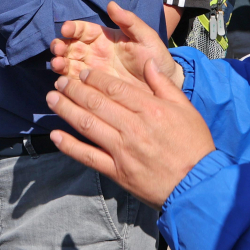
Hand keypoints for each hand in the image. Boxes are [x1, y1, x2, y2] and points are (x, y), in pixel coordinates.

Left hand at [46, 61, 215, 208]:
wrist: (198, 186)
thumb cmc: (194, 146)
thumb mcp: (186, 109)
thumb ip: (164, 84)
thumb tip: (147, 62)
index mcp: (150, 110)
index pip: (114, 88)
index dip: (94, 78)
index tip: (83, 72)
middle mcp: (133, 127)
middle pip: (96, 103)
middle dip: (74, 89)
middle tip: (60, 81)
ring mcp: (122, 151)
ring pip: (88, 125)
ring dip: (66, 110)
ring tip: (52, 99)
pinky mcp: (117, 171)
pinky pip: (88, 156)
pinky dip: (69, 146)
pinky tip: (55, 135)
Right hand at [50, 2, 182, 91]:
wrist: (163, 85)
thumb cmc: (155, 58)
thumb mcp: (146, 37)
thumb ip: (129, 21)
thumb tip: (111, 4)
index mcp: (103, 38)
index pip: (83, 30)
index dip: (72, 28)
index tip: (66, 30)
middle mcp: (93, 53)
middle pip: (70, 46)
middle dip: (60, 46)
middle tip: (57, 50)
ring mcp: (91, 71)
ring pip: (68, 64)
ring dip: (59, 63)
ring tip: (58, 65)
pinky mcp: (92, 89)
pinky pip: (75, 85)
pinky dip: (65, 83)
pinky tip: (61, 83)